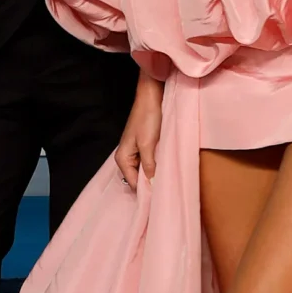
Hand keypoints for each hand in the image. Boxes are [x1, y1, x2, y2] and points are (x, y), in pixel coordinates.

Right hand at [115, 70, 163, 189]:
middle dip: (151, 183)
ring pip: (145, 170)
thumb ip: (149, 166)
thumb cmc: (147, 118)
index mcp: (123, 158)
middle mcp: (126, 157)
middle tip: (167, 188)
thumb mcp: (148, 144)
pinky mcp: (144, 146)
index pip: (133, 183)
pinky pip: (149, 161)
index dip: (147, 191)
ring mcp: (135, 151)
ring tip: (168, 179)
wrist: (152, 96)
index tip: (161, 196)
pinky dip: (157, 164)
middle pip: (138, 178)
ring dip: (155, 173)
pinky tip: (166, 167)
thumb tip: (152, 185)